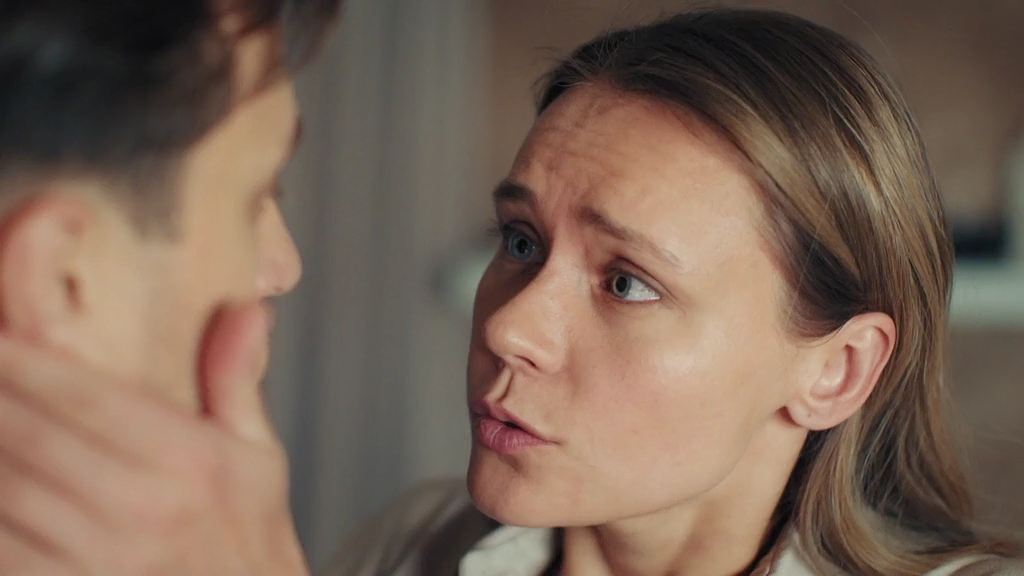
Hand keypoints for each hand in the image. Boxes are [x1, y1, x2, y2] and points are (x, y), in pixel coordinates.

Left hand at [0, 303, 306, 575]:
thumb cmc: (246, 543)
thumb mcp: (259, 459)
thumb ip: (236, 382)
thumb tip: (245, 310)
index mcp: (190, 462)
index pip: (88, 397)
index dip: (27, 362)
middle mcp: (142, 507)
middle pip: (31, 436)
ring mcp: (102, 557)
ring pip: (6, 489)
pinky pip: (5, 546)